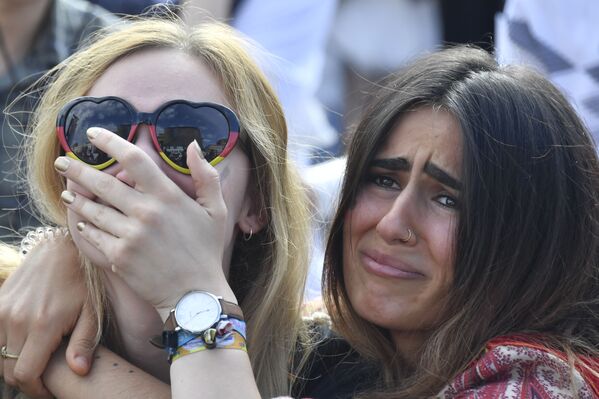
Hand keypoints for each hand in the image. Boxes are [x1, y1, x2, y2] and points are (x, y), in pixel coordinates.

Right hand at [0, 237, 97, 397]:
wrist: (61, 251)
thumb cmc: (82, 283)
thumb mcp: (92, 312)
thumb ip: (84, 342)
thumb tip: (79, 370)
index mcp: (42, 324)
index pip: (25, 374)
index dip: (37, 390)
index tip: (51, 391)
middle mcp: (16, 319)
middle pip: (9, 370)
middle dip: (27, 381)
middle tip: (46, 380)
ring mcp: (2, 311)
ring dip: (15, 365)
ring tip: (39, 362)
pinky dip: (6, 349)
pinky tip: (27, 346)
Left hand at [55, 127, 234, 314]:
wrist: (195, 294)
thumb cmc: (206, 250)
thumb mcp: (217, 210)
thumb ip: (206, 175)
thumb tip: (194, 145)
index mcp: (168, 197)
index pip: (133, 159)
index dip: (110, 142)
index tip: (93, 134)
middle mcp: (146, 213)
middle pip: (102, 183)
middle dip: (77, 169)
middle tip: (62, 161)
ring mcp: (129, 236)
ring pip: (93, 210)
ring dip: (76, 198)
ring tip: (68, 192)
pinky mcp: (118, 257)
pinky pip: (94, 235)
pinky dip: (85, 225)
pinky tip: (82, 220)